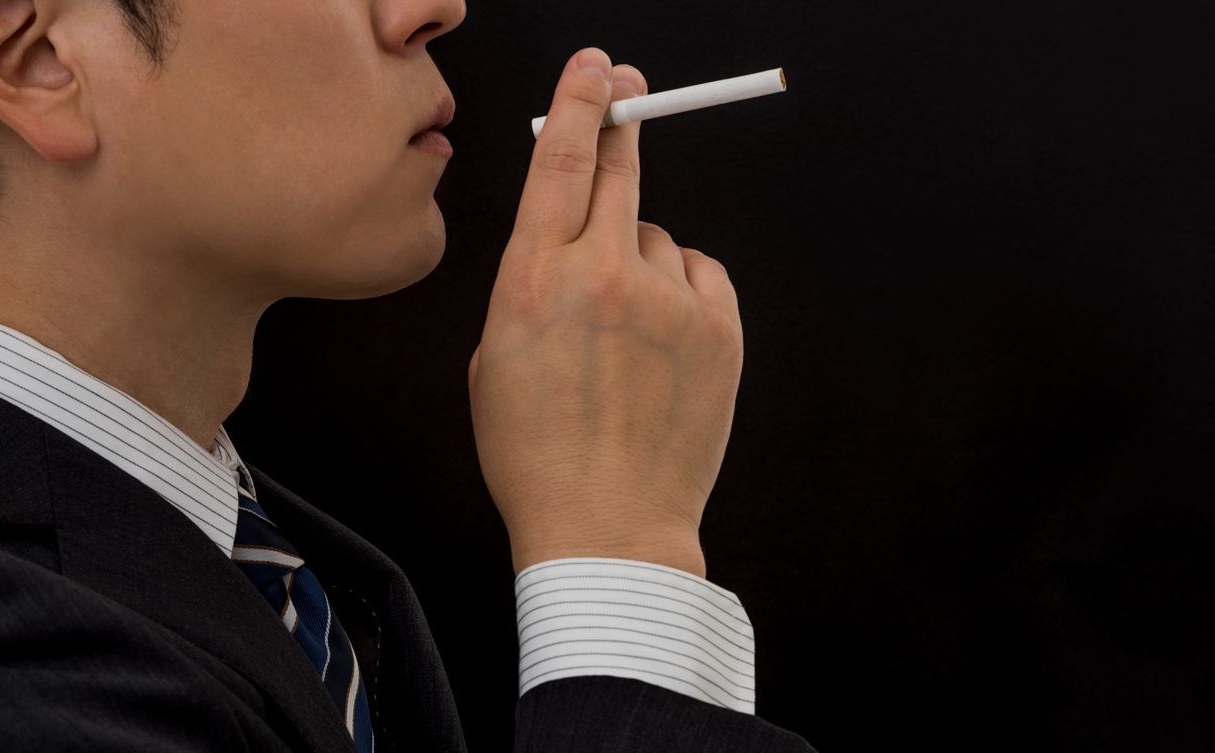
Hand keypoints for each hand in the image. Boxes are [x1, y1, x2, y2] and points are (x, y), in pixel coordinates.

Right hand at [468, 48, 743, 577]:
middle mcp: (604, 276)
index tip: (594, 66)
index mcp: (534, 279)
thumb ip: (530, 281)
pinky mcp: (719, 329)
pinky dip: (683, 293)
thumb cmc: (536, 452)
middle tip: (628, 87)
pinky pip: (700, 274)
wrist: (607, 524)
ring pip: (657, 238)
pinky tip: (662, 343)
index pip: (560, 162)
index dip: (578, 103)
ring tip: (625, 337)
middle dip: (621, 121)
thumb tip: (566, 230)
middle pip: (619, 168)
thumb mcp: (495, 356)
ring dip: (640, 264)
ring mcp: (669, 301)